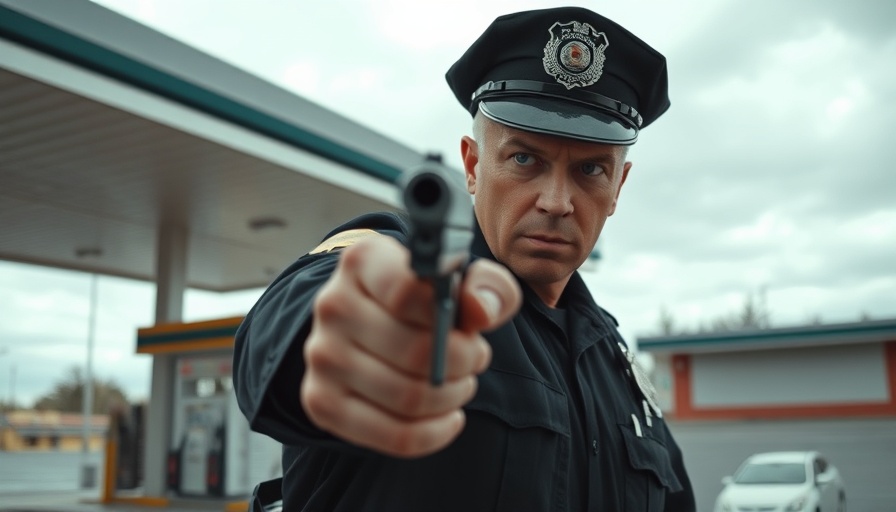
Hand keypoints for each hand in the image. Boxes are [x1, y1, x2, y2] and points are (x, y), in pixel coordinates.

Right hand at [300, 235, 520, 457]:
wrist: (371, 322)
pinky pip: (394, 435)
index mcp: (363, 261)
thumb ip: (486, 286)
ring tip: (461, 383)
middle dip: (464, 362)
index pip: (409, 294)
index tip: (467, 325)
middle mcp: (333, 304)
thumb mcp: (461, 279)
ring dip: (453, 396)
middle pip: (416, 352)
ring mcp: (322, 356)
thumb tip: (480, 313)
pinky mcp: (322, 402)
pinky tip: (449, 417)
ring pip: (409, 397)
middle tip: (475, 358)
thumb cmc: (425, 300)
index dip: (450, 316)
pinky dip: (435, 433)